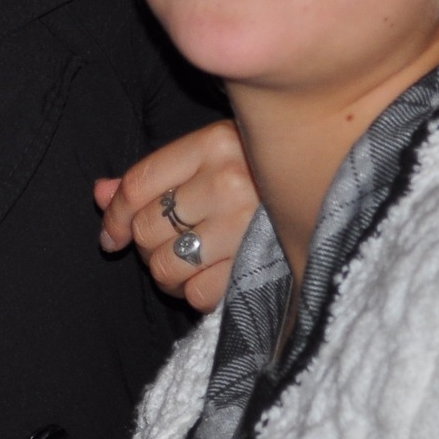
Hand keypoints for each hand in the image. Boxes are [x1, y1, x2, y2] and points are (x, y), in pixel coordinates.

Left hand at [94, 120, 257, 313]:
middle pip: (146, 228)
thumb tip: (100, 195)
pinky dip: (194, 293)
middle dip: (144, 245)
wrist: (339, 189)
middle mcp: (229, 182)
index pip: (138, 185)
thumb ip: (155, 176)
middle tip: (165, 244)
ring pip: (166, 266)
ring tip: (185, 262)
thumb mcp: (211, 156)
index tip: (112, 235)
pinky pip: (198, 294)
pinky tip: (208, 277)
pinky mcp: (260, 265)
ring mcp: (246, 226)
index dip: (114, 215)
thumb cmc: (262, 173)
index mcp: (214, 143)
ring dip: (166, 272)